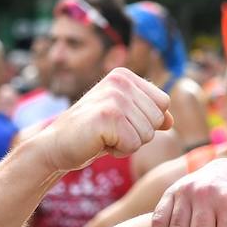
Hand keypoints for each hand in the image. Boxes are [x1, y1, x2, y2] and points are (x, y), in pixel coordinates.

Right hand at [34, 69, 171, 171]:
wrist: (56, 145)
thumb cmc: (93, 133)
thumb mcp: (125, 119)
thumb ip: (148, 115)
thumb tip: (170, 120)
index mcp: (125, 75)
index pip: (163, 103)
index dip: (146, 121)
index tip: (120, 121)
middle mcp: (120, 80)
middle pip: (157, 119)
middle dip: (138, 134)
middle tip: (110, 131)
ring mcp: (113, 97)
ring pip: (148, 134)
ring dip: (128, 143)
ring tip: (104, 136)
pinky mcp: (107, 117)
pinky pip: (134, 145)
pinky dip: (119, 151)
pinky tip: (99, 142)